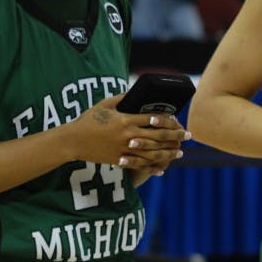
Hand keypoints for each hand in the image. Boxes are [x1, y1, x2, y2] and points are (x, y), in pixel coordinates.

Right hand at [70, 94, 189, 173]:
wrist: (73, 141)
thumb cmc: (88, 120)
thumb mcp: (104, 104)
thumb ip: (122, 98)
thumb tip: (136, 93)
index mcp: (125, 120)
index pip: (153, 119)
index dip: (168, 120)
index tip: (178, 120)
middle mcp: (127, 136)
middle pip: (158, 136)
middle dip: (176, 136)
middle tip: (188, 135)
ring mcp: (124, 150)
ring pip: (152, 153)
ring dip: (169, 153)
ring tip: (180, 152)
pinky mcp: (119, 160)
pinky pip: (140, 165)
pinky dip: (153, 168)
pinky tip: (163, 169)